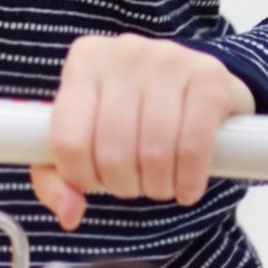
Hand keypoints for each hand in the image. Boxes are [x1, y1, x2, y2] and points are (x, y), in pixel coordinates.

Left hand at [31, 35, 255, 230]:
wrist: (198, 86)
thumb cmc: (134, 114)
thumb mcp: (88, 136)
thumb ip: (58, 178)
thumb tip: (70, 215)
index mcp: (85, 61)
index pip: (69, 140)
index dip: (82, 177)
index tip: (96, 182)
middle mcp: (125, 52)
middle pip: (113, 150)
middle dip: (124, 184)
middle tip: (134, 185)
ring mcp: (170, 60)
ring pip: (153, 151)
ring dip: (157, 187)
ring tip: (160, 185)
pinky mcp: (209, 78)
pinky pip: (193, 146)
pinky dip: (189, 180)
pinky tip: (187, 188)